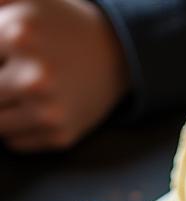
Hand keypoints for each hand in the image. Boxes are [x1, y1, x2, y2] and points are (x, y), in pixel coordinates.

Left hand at [0, 0, 128, 151]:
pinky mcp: (61, 136)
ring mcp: (49, 111)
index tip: (2, 68)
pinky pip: (13, 142)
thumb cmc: (56, 24)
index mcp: (19, 35)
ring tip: (13, 91)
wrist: (114, 55)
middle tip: (9, 79)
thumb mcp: (17, 0)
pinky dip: (13, 129)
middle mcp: (35, 77)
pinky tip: (29, 109)